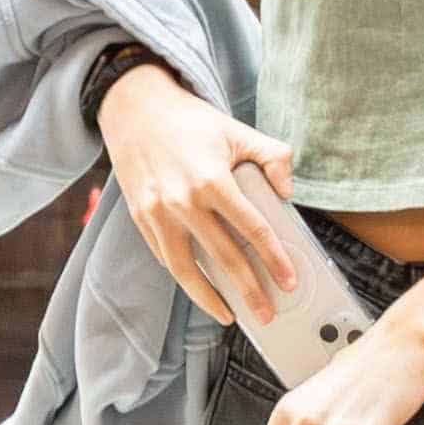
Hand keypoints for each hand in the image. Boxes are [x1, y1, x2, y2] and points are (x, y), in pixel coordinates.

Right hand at [97, 60, 308, 329]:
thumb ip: (273, 157)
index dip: (274, 259)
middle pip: (223, 258)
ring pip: (186, 269)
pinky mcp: (140, 218)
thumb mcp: (239, 131)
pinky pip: (164, 256)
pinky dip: (184, 276)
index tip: (289, 281)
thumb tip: (288, 193)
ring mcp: (156, 213)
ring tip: (230, 315)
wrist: (134, 109)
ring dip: (209, 298)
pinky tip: (202, 288)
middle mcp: (181, 202)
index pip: (252, 230)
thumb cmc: (190, 122)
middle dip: (248, 291)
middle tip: (267, 313)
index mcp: (211, 181)